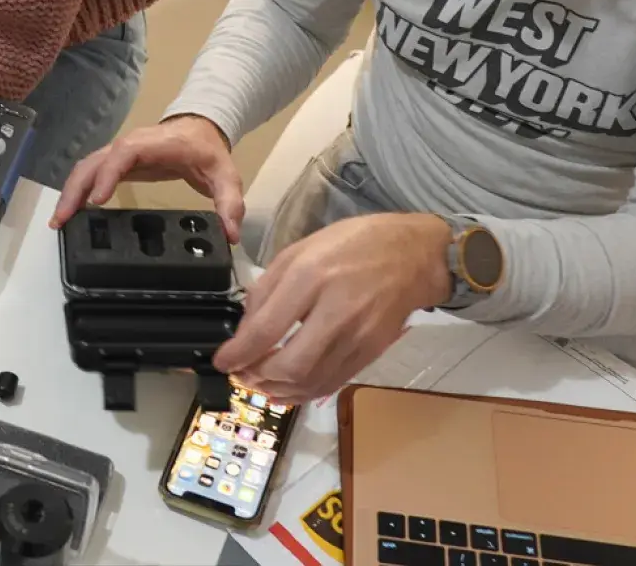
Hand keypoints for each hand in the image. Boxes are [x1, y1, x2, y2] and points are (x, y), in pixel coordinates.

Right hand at [51, 116, 244, 241]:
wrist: (199, 129)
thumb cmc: (207, 151)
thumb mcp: (225, 176)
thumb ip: (229, 203)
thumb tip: (229, 234)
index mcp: (154, 144)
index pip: (124, 154)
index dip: (109, 175)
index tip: (97, 200)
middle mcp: (130, 145)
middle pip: (95, 162)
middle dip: (76, 189)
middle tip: (63, 219)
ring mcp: (119, 152)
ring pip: (87, 167)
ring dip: (70, 191)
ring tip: (59, 221)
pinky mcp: (115, 162)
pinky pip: (91, 172)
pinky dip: (78, 190)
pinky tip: (71, 212)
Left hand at [213, 212, 452, 403]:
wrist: (413, 255)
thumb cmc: (353, 244)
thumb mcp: (300, 250)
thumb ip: (267, 288)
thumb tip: (245, 328)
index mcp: (311, 276)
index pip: (267, 328)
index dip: (239, 353)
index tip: (221, 362)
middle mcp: (335, 310)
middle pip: (290, 365)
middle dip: (257, 378)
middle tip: (241, 374)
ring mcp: (358, 336)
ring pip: (311, 381)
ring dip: (278, 390)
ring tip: (260, 383)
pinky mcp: (371, 352)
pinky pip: (332, 383)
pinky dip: (304, 392)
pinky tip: (288, 387)